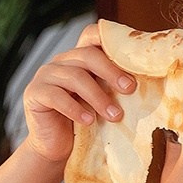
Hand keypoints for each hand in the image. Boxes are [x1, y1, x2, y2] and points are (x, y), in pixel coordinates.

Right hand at [20, 23, 134, 163]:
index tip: (132, 55)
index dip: (109, 38)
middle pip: (87, 55)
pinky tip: (88, 121)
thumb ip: (115, 85)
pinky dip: (75, 109)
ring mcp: (44, 75)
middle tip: (130, 89)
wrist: (57, 148)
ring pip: (74, 76)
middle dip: (111, 72)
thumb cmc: (85, 123)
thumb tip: (148, 79)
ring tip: (115, 116)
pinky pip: (56, 96)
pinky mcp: (33, 93)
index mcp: (79, 58)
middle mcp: (61, 61)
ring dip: (98, 96)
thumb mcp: (103, 99)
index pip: (92, 35)